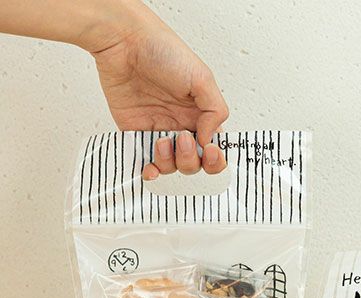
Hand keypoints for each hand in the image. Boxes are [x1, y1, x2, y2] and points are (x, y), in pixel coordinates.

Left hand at [90, 4, 227, 178]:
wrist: (123, 42)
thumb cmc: (162, 50)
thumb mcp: (203, 77)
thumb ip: (215, 111)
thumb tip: (209, 139)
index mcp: (201, 115)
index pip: (214, 149)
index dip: (215, 158)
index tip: (211, 150)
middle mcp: (182, 125)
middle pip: (195, 163)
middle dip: (192, 159)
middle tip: (183, 138)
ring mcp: (159, 132)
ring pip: (172, 166)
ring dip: (170, 161)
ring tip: (162, 140)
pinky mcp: (136, 134)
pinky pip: (146, 162)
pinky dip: (150, 171)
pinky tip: (150, 167)